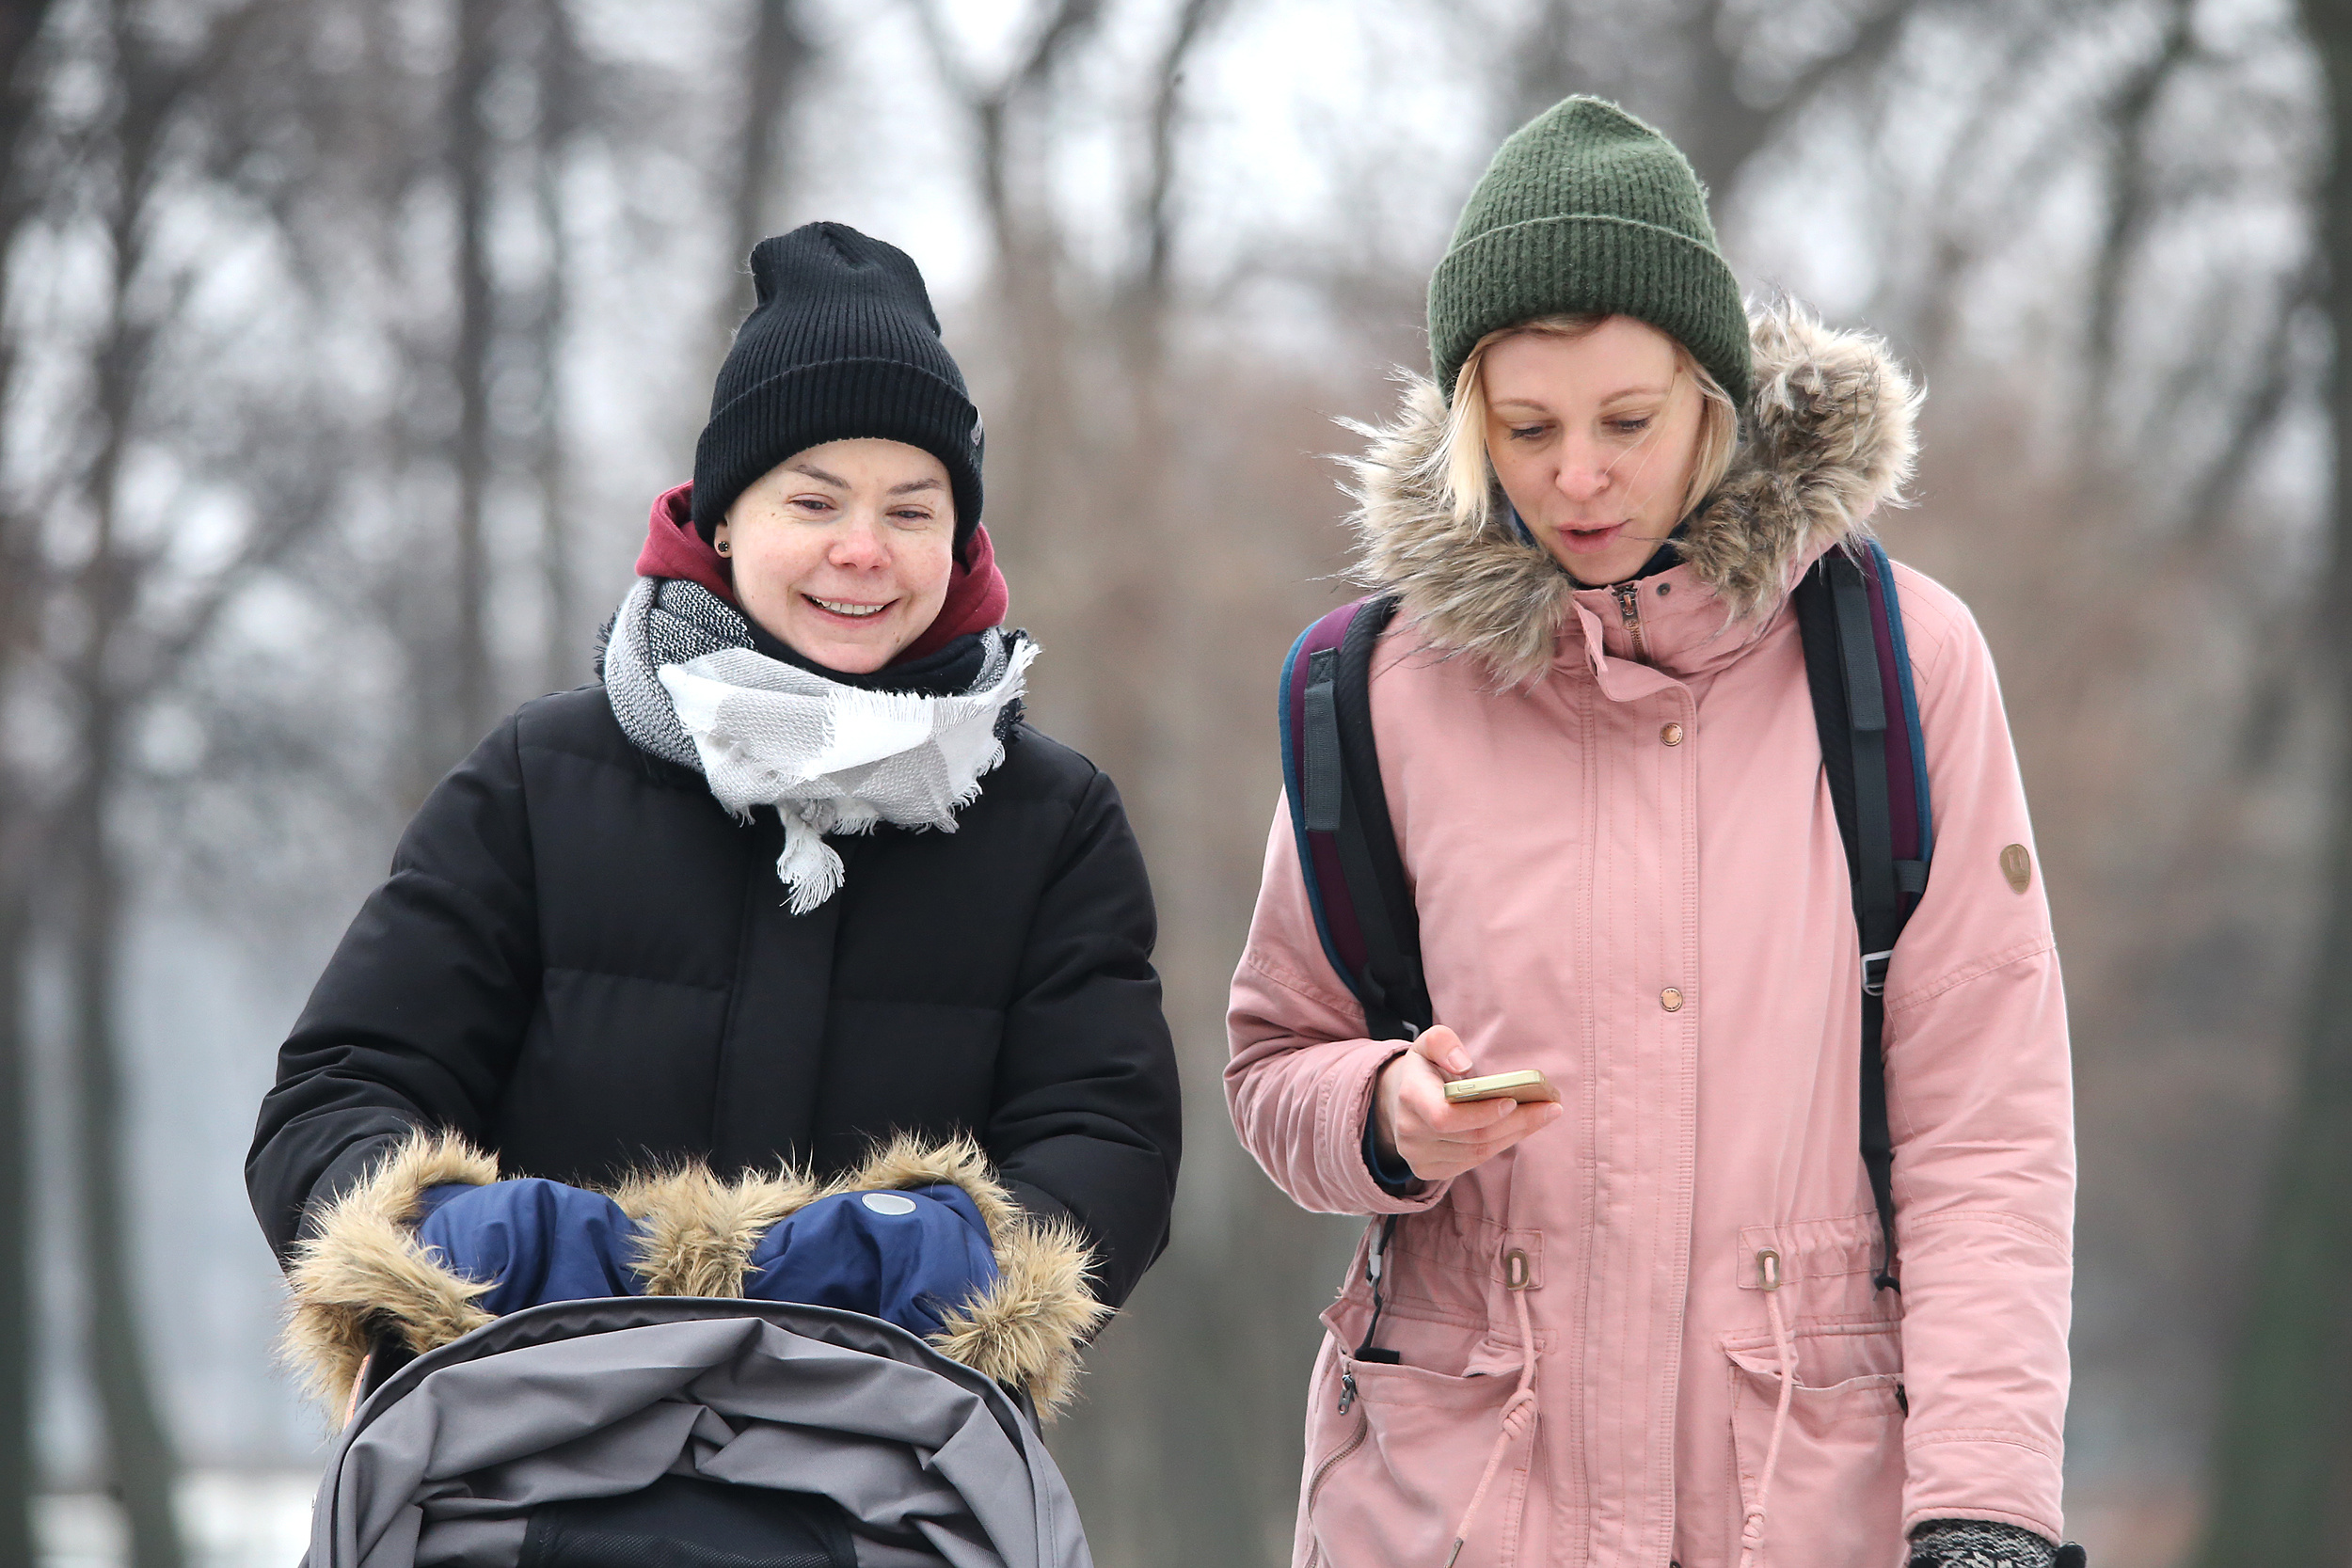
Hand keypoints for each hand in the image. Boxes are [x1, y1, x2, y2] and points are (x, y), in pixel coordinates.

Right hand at [1372, 1025, 1563, 1183]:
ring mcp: (1418, 1156)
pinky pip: (1473, 1163)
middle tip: (1550, 1107)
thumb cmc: (1425, 1070)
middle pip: (1472, 1137)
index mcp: (1409, 1097)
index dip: (1481, 1114)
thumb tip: (1463, 1064)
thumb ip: (1442, 1042)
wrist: (1400, 1102)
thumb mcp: (1428, 1044)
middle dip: (1516, 1123)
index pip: (1446, 1117)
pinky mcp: (1429, 1171)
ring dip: (1515, 1135)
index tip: (1514, 1100)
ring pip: (1477, 1153)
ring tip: (1544, 1115)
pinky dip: (1502, 1145)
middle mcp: (1410, 1133)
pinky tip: (1522, 1129)